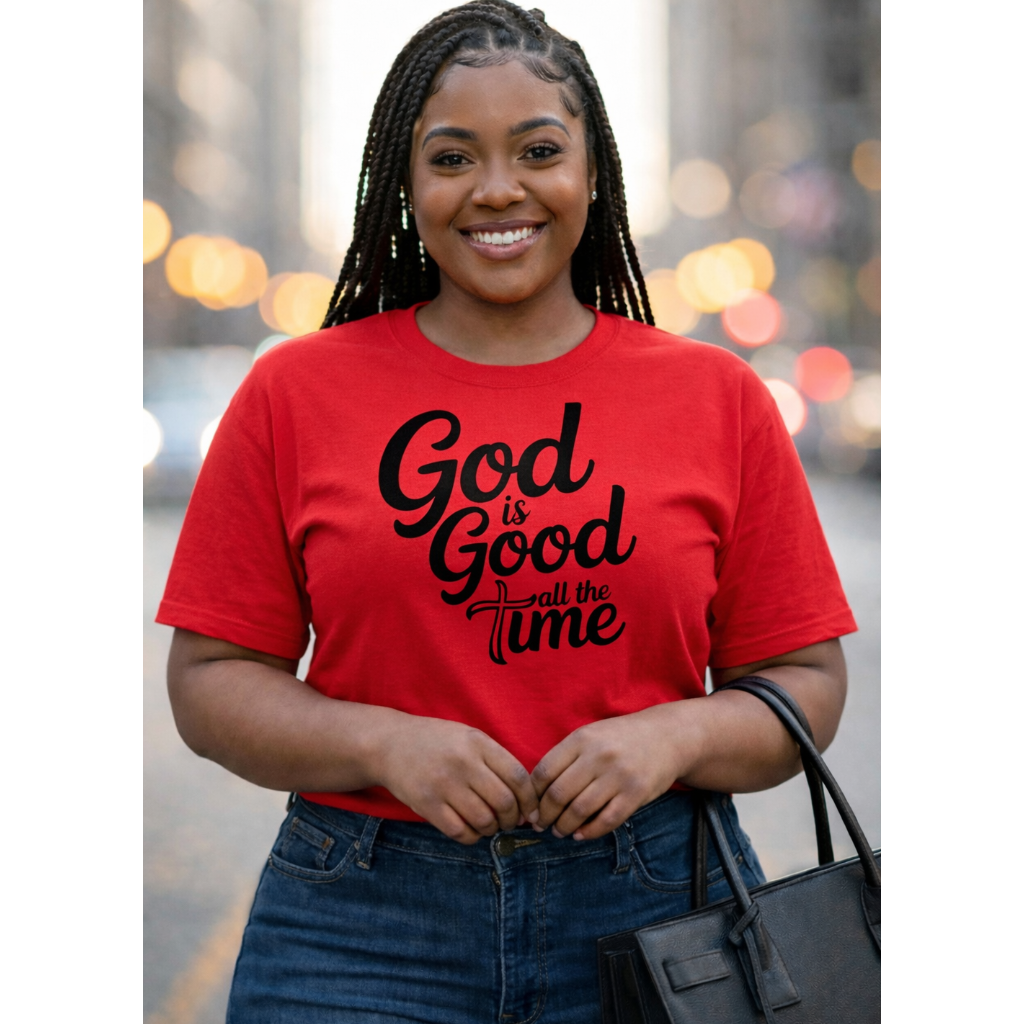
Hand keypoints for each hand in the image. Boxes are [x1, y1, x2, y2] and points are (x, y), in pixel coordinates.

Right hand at [374, 714, 538, 844]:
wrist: (390, 744)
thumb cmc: (437, 742)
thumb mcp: (469, 737)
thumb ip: (495, 760)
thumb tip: (524, 800)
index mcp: (477, 742)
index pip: (518, 776)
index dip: (530, 799)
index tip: (530, 811)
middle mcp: (462, 762)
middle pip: (504, 802)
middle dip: (512, 819)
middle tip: (509, 822)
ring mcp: (443, 784)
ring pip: (484, 821)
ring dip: (492, 829)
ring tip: (489, 825)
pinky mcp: (426, 804)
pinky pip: (460, 832)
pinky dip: (472, 837)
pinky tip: (471, 830)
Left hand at [530, 704, 691, 840]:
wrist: (666, 736)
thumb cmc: (620, 739)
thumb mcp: (590, 736)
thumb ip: (565, 758)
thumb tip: (536, 793)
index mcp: (581, 739)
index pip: (544, 771)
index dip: (532, 795)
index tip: (530, 808)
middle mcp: (598, 755)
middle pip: (558, 794)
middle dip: (545, 816)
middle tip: (541, 826)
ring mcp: (618, 774)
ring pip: (579, 810)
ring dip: (564, 827)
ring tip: (559, 831)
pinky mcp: (636, 793)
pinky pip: (606, 820)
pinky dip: (589, 832)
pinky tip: (580, 835)